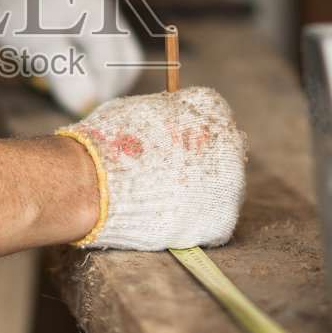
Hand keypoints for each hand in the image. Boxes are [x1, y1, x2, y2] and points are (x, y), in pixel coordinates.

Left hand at [0, 0, 142, 116]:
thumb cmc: (10, 2)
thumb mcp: (35, 43)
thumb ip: (66, 74)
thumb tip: (88, 106)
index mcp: (100, 19)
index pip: (115, 71)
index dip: (98, 97)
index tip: (71, 111)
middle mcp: (104, 10)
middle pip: (123, 61)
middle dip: (103, 85)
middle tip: (70, 98)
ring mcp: (92, 4)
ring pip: (107, 50)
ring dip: (90, 71)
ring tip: (55, 77)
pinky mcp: (76, 3)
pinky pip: (90, 38)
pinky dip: (78, 55)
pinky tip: (48, 57)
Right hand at [58, 86, 246, 249]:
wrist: (99, 184)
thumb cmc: (112, 142)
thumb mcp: (143, 108)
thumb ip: (169, 115)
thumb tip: (169, 123)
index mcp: (211, 109)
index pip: (211, 119)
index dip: (187, 136)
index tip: (169, 147)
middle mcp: (231, 143)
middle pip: (221, 156)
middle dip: (197, 167)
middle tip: (166, 177)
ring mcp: (231, 184)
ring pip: (220, 191)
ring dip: (198, 196)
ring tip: (164, 200)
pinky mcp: (222, 220)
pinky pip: (213, 222)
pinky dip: (194, 224)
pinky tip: (170, 218)